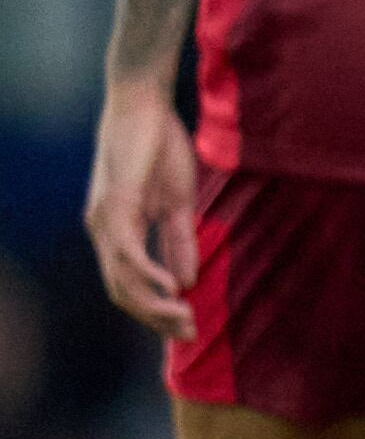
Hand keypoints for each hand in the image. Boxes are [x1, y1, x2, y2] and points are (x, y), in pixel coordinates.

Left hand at [87, 81, 199, 338]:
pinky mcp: (117, 207)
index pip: (128, 285)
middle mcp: (102, 233)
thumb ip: (179, 239)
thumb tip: (185, 280)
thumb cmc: (157, 147)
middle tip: (189, 333)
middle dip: (155, 317)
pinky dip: (149, 275)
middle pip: (122, 292)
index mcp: (115, 232)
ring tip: (183, 318)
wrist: (142, 104)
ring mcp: (105, 222)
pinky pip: (128, 253)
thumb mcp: (177, 200)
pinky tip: (171, 289)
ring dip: (153, 305)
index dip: (155, 309)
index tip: (186, 326)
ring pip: (122, 280)